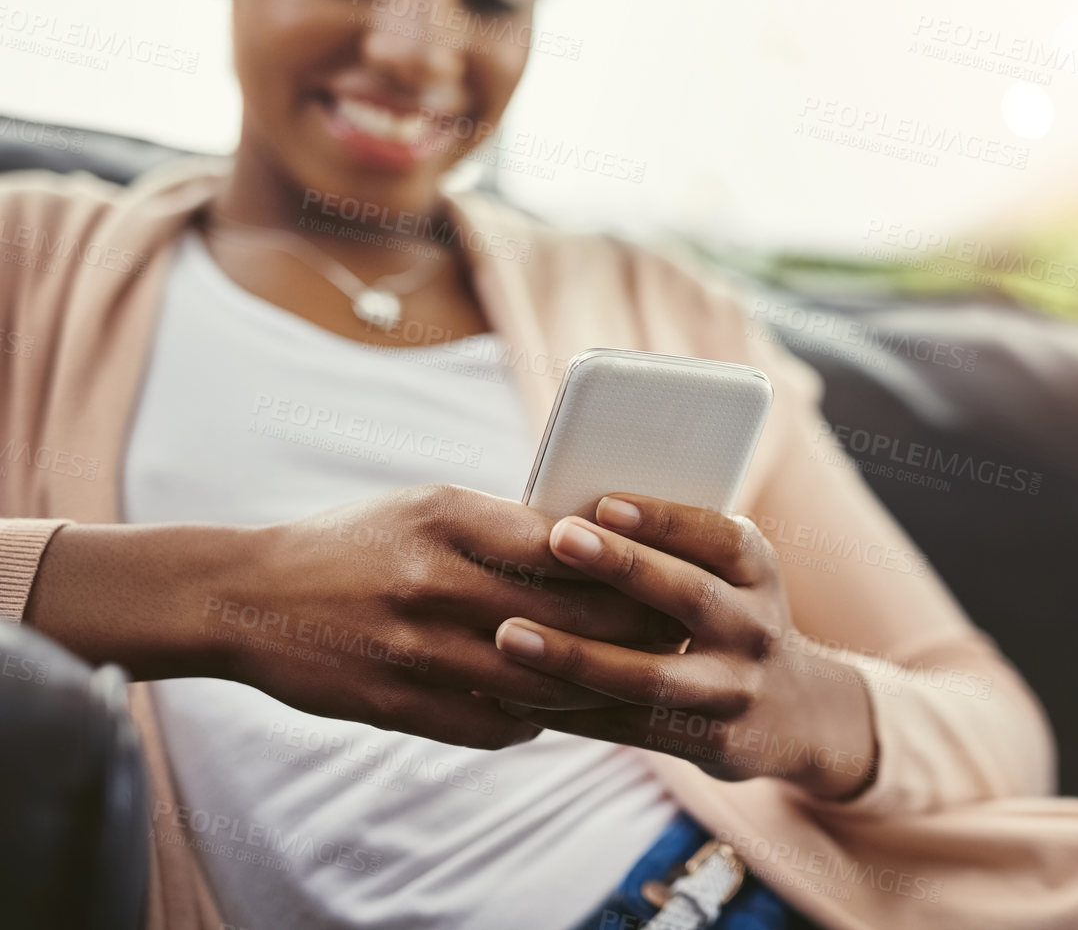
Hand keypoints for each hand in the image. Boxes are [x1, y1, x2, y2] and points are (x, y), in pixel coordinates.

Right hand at [220, 484, 688, 747]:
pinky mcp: (396, 704)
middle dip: (632, 628)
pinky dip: (534, 719)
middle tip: (676, 631)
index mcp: (449, 519)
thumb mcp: (428, 506)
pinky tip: (560, 708)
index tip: (668, 572)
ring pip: (539, 680)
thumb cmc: (355, 541)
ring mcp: (415, 650)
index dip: (627, 565)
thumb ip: (505, 526)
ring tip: (634, 676)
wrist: (249, 598)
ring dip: (594, 683)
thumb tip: (595, 547)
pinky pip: (492, 723)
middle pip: (565, 617)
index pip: (567, 545)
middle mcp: (434, 583)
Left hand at [490, 494, 880, 800]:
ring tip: (509, 634)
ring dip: (575, 655)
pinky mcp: (711, 742)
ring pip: (650, 674)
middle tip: (558, 538)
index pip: (718, 538)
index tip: (604, 503)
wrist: (794, 713)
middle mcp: (754, 627)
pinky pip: (629, 726)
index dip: (664, 520)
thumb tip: (570, 513)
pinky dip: (570, 711)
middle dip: (624, 565)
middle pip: (688, 597)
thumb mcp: (729, 577)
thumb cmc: (729, 620)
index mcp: (758, 572)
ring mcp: (735, 689)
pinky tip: (514, 695)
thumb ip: (674, 551)